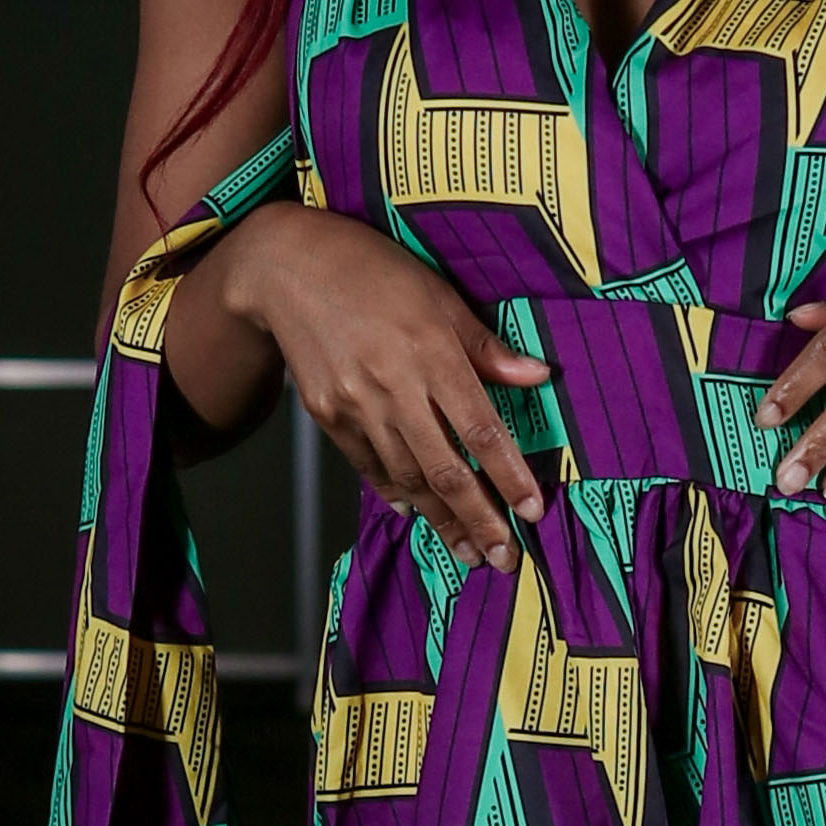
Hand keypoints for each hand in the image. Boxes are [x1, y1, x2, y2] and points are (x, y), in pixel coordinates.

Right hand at [212, 210, 552, 569]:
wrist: (286, 266)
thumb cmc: (371, 270)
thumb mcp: (439, 294)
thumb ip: (486, 346)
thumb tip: (539, 377)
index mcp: (431, 352)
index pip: (481, 429)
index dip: (509, 476)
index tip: (532, 510)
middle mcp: (394, 387)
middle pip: (445, 470)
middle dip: (479, 521)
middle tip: (504, 558)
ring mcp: (356, 406)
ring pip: (407, 478)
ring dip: (440, 520)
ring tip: (467, 549)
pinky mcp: (328, 416)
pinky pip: (369, 467)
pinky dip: (394, 494)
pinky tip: (415, 513)